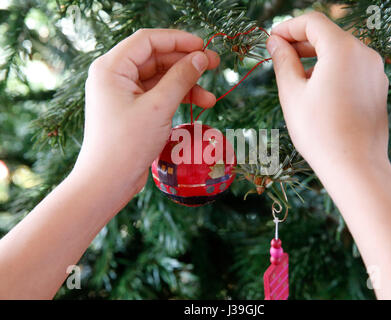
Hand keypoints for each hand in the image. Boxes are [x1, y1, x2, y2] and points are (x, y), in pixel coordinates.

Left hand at [73, 29, 219, 201]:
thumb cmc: (126, 144)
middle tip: (214, 65)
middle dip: (186, 62)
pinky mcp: (131, 110)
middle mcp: (114, 76)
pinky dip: (177, 98)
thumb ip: (181, 78)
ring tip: (211, 98)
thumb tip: (201, 58)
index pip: (148, 40)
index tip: (204, 46)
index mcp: (111, 68)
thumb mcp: (159, 107)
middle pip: (155, 58)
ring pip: (160, 78)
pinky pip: (158, 95)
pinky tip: (198, 106)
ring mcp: (123, 94)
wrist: (108, 181)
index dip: (178, 40)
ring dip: (186, 85)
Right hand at [266, 12, 388, 173]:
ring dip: (315, 56)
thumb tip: (275, 43)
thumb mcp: (292, 94)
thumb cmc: (320, 132)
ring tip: (294, 75)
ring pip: (340, 51)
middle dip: (300, 41)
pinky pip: (352, 67)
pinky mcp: (378, 87)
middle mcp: (365, 53)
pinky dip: (332, 69)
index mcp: (343, 49)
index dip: (288, 27)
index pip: (313, 22)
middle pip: (328, 34)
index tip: (271, 39)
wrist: (355, 166)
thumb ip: (283, 61)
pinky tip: (316, 88)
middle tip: (277, 56)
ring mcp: (375, 71)